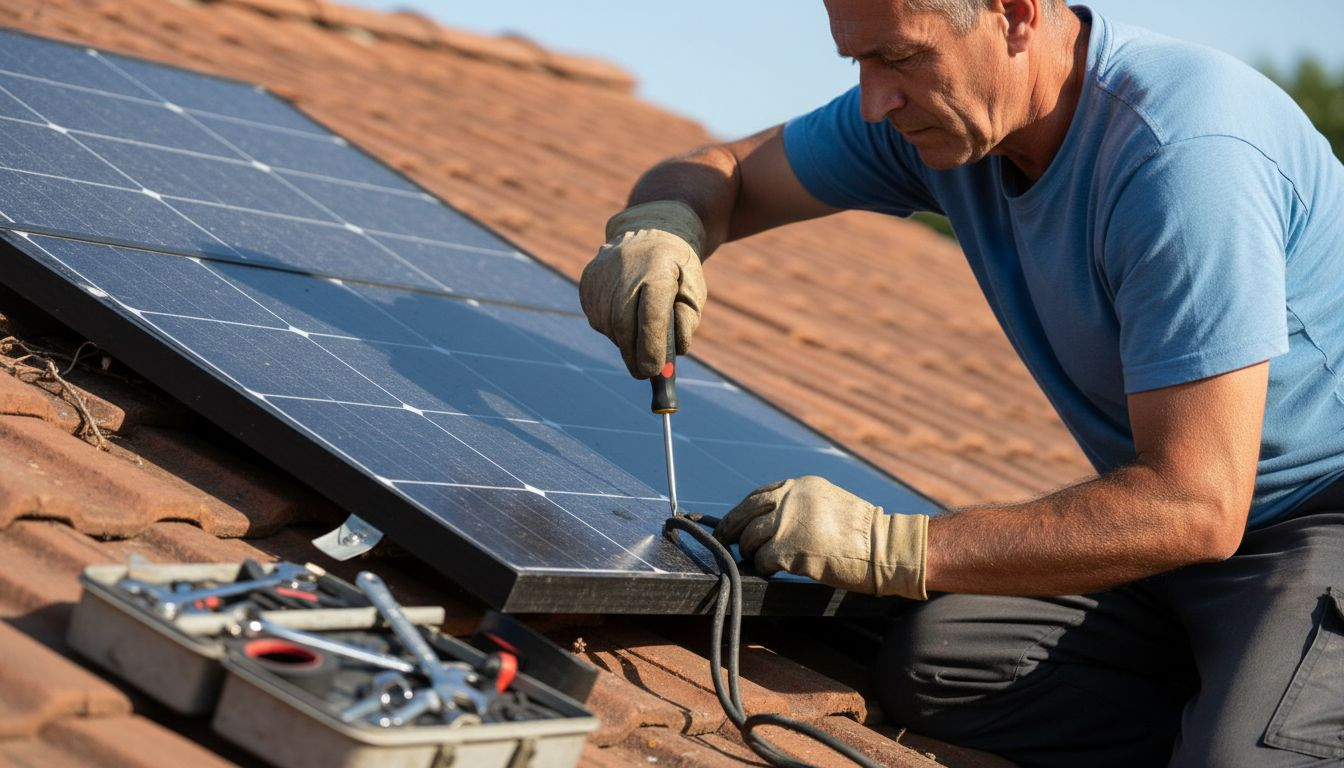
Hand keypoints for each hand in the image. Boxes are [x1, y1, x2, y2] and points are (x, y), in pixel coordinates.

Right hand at [579, 201, 707, 377]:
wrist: (650, 229)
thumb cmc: (677, 269)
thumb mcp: (694, 290)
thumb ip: (687, 321)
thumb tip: (674, 351)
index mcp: (658, 271)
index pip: (651, 316)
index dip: (652, 347)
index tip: (654, 371)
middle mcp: (626, 271)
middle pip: (624, 325)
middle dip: (634, 355)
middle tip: (644, 373)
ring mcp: (603, 275)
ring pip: (609, 324)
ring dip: (624, 341)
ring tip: (638, 337)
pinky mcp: (588, 281)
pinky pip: (598, 317)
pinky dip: (611, 328)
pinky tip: (624, 319)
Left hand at [714, 476, 928, 598]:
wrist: (885, 548)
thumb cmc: (861, 534)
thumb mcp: (827, 504)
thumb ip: (799, 507)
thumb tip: (770, 521)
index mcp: (799, 486)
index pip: (758, 496)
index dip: (742, 512)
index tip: (734, 523)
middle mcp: (790, 499)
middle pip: (745, 514)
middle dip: (731, 529)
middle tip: (725, 542)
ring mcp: (789, 523)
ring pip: (750, 538)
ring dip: (750, 552)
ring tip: (758, 560)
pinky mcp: (791, 549)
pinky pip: (762, 560)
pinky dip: (762, 567)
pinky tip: (770, 572)